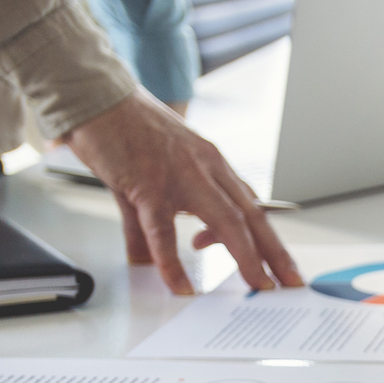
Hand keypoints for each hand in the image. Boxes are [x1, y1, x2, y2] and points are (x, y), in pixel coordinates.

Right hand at [62, 93, 301, 294]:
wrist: (95, 96)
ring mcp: (180, 177)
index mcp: (212, 163)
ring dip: (245, 258)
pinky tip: (181, 284)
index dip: (270, 238)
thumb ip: (153, 219)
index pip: (251, 206)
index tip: (282, 264)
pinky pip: (164, 231)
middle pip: (252, 217)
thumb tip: (147, 256)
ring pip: (226, 222)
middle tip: (289, 282)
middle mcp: (206, 169)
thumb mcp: (156, 170)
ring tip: (255, 286)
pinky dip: (173, 262)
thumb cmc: (126, 127)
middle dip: (274, 253)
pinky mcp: (148, 184)